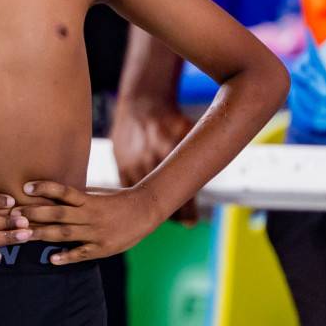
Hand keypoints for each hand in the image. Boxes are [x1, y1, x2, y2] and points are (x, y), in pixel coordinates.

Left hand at [15, 182, 156, 263]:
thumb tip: (51, 190)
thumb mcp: (97, 192)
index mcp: (88, 200)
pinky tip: (52, 259)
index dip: (45, 188)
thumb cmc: (117, 199)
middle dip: (34, 215)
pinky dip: (67, 257)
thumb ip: (77, 194)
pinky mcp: (103, 248)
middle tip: (13, 215)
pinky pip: (82, 253)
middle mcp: (90, 215)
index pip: (63, 191)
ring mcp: (96, 233)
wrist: (146, 211)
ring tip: (23, 235)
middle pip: (58, 214)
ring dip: (42, 235)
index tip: (26, 187)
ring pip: (65, 234)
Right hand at [111, 91, 198, 222]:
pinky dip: (133, 198)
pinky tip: (140, 202)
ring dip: (149, 208)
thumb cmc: (171, 118)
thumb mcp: (189, 132)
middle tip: (179, 221)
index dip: (186, 213)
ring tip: (158, 214)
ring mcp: (131, 163)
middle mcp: (149, 160)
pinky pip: (126, 189)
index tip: (191, 224)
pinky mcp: (119, 163)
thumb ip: (197, 155)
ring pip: (139, 198)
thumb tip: (206, 176)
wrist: (142, 101)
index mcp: (169, 152)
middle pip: (159, 201)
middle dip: (170, 214)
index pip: (179, 193)